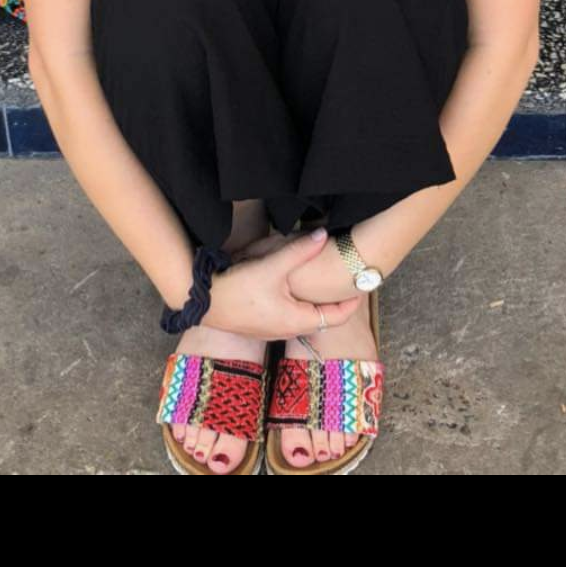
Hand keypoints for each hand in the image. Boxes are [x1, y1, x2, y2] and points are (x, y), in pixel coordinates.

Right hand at [208, 229, 361, 340]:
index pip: (338, 317)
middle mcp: (289, 330)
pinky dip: (299, 304)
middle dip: (335, 301)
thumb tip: (324, 235)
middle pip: (323, 318)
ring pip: (305, 317)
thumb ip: (300, 251)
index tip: (362, 285)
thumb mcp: (272, 267)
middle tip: (346, 282)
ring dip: (316, 303)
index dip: (352, 302)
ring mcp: (274, 331)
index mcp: (299, 320)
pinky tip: (295, 288)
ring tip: (325, 284)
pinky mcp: (261, 325)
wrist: (203, 303)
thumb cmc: (238, 289)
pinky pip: (289, 316)